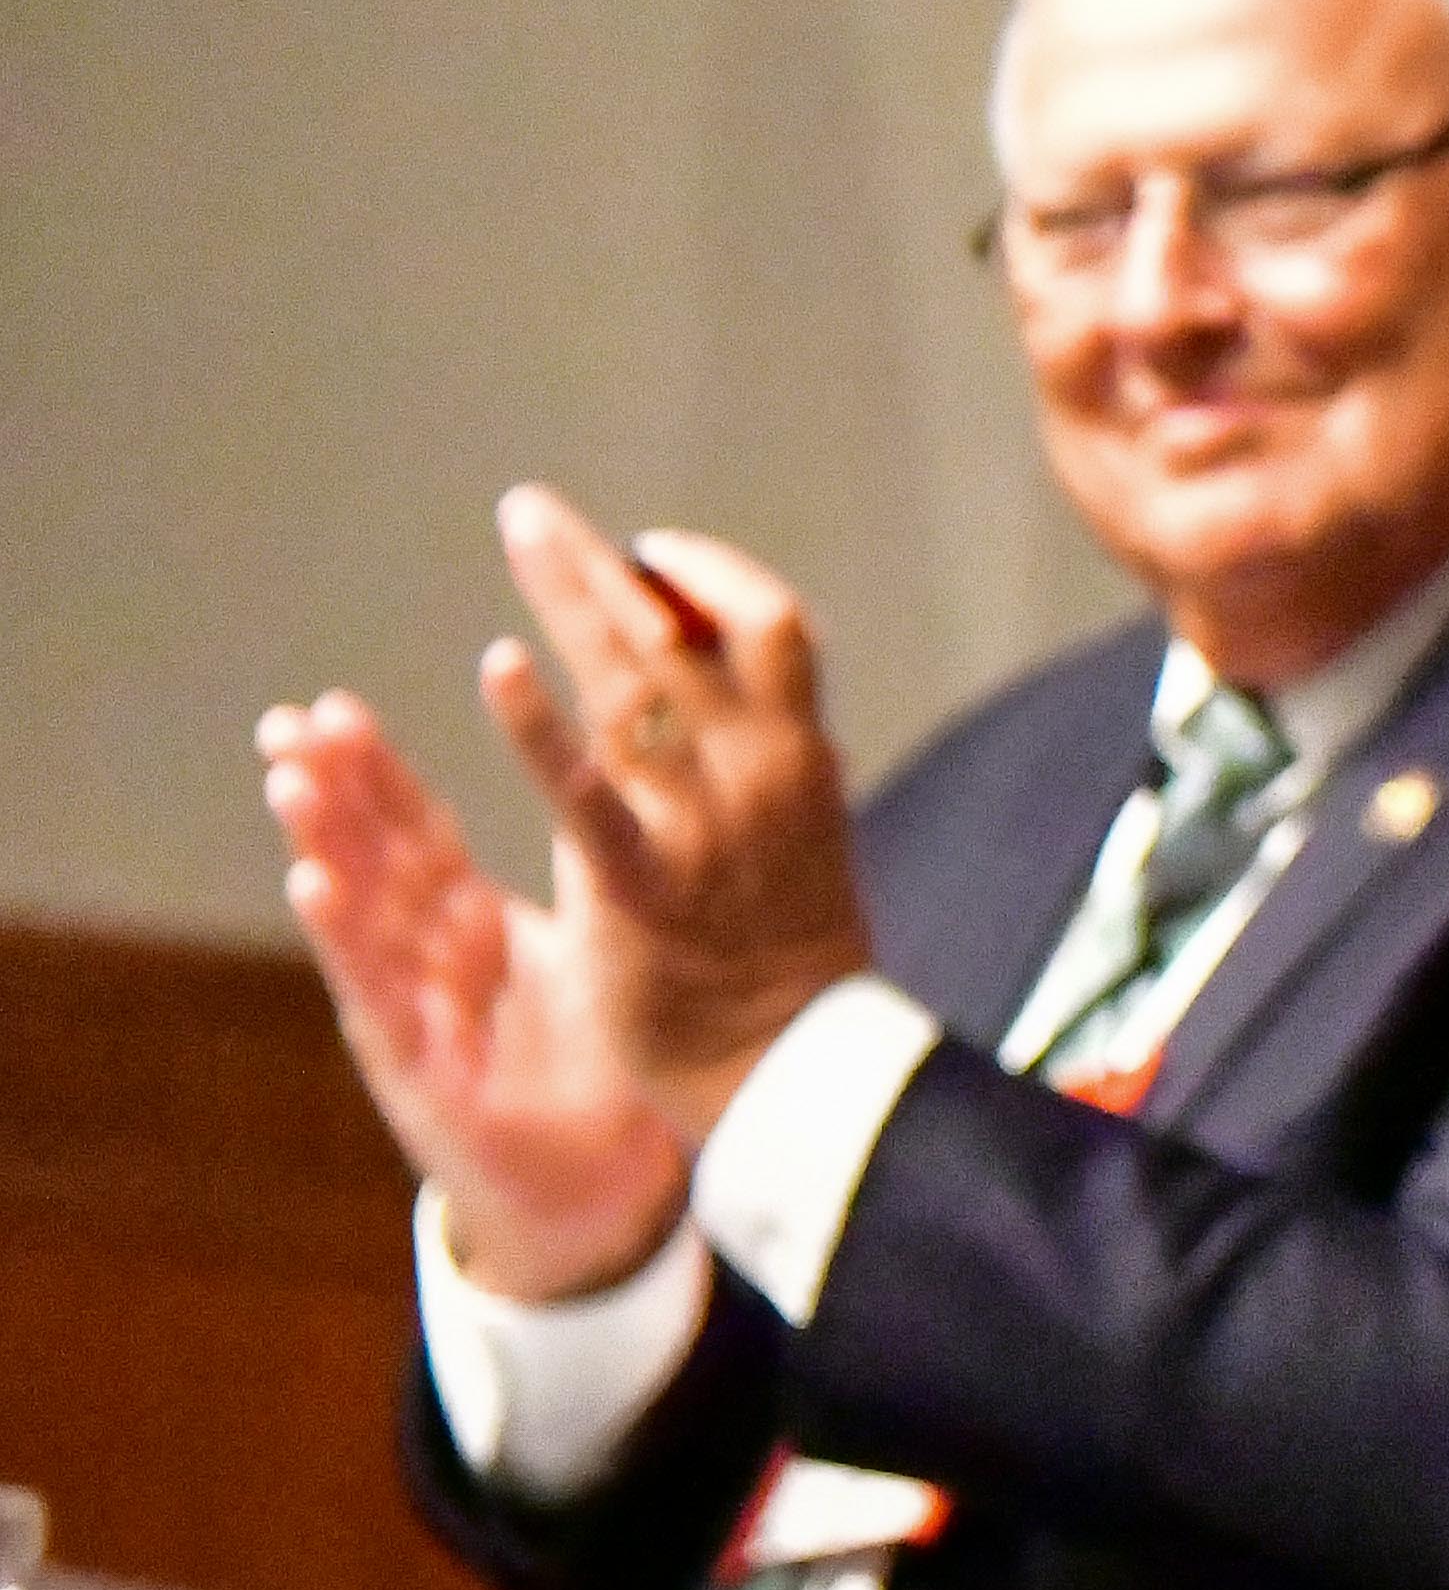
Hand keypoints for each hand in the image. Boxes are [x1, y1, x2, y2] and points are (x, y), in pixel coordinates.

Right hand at [260, 691, 689, 1300]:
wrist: (599, 1191)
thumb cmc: (585, 1068)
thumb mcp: (583, 964)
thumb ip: (574, 894)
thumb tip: (601, 795)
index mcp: (463, 933)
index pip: (410, 839)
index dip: (372, 777)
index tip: (326, 709)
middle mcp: (425, 970)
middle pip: (373, 870)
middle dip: (331, 797)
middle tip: (291, 726)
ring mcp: (415, 1023)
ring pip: (362, 926)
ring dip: (325, 852)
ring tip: (291, 787)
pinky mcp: (424, 1078)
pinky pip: (384, 1002)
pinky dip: (351, 945)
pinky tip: (315, 889)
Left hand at [475, 489, 874, 1134]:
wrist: (791, 1074)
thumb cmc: (784, 957)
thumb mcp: (798, 833)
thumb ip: (758, 758)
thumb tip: (715, 684)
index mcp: (805, 760)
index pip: (772, 625)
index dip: (708, 575)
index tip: (645, 554)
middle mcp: (762, 775)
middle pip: (688, 633)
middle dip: (606, 566)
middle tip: (531, 515)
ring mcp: (706, 829)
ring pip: (640, 685)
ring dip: (572, 598)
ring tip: (519, 537)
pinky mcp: (642, 889)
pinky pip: (589, 794)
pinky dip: (541, 724)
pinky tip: (501, 667)